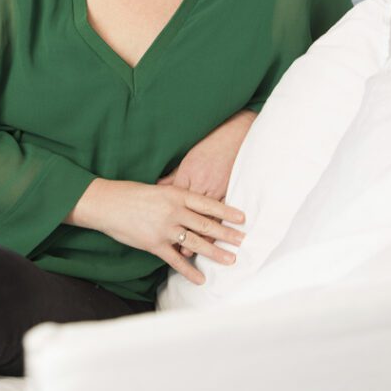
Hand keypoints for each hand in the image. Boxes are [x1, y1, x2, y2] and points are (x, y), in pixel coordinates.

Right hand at [84, 179, 245, 285]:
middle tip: (243, 240)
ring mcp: (164, 229)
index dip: (226, 211)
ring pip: (195, 243)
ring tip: (231, 260)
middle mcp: (173, 211)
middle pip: (206, 224)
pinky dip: (189, 271)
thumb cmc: (131, 194)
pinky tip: (201, 279)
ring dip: (215, 253)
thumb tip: (193, 201)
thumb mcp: (158, 189)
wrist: (107, 203)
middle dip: (227, 233)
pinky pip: (175, 260)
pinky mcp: (154, 244)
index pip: (207, 204)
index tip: (242, 217)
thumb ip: (176, 196)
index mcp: (175, 195)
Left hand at [156, 110, 256, 255]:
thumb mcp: (187, 161)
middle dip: (189, 236)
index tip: (166, 235)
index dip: (171, 221)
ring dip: (209, 237)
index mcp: (186, 178)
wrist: (233, 137)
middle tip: (186, 253)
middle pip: (192, 216)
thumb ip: (173, 179)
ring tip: (208, 253)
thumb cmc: (208, 148)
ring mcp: (216, 190)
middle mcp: (200, 186)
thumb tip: (158, 188)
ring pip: (210, 217)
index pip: (175, 204)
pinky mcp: (230, 191)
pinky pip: (225, 212)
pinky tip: (223, 238)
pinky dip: (223, 226)